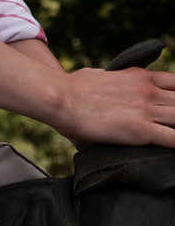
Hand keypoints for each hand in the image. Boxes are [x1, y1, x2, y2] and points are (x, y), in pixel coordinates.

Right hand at [55, 66, 174, 147]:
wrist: (62, 98)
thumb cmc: (73, 86)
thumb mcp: (98, 74)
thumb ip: (110, 78)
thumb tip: (103, 79)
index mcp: (140, 76)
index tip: (171, 107)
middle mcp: (148, 90)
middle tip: (169, 123)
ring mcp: (147, 109)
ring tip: (170, 136)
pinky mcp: (142, 131)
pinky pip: (174, 139)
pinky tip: (172, 151)